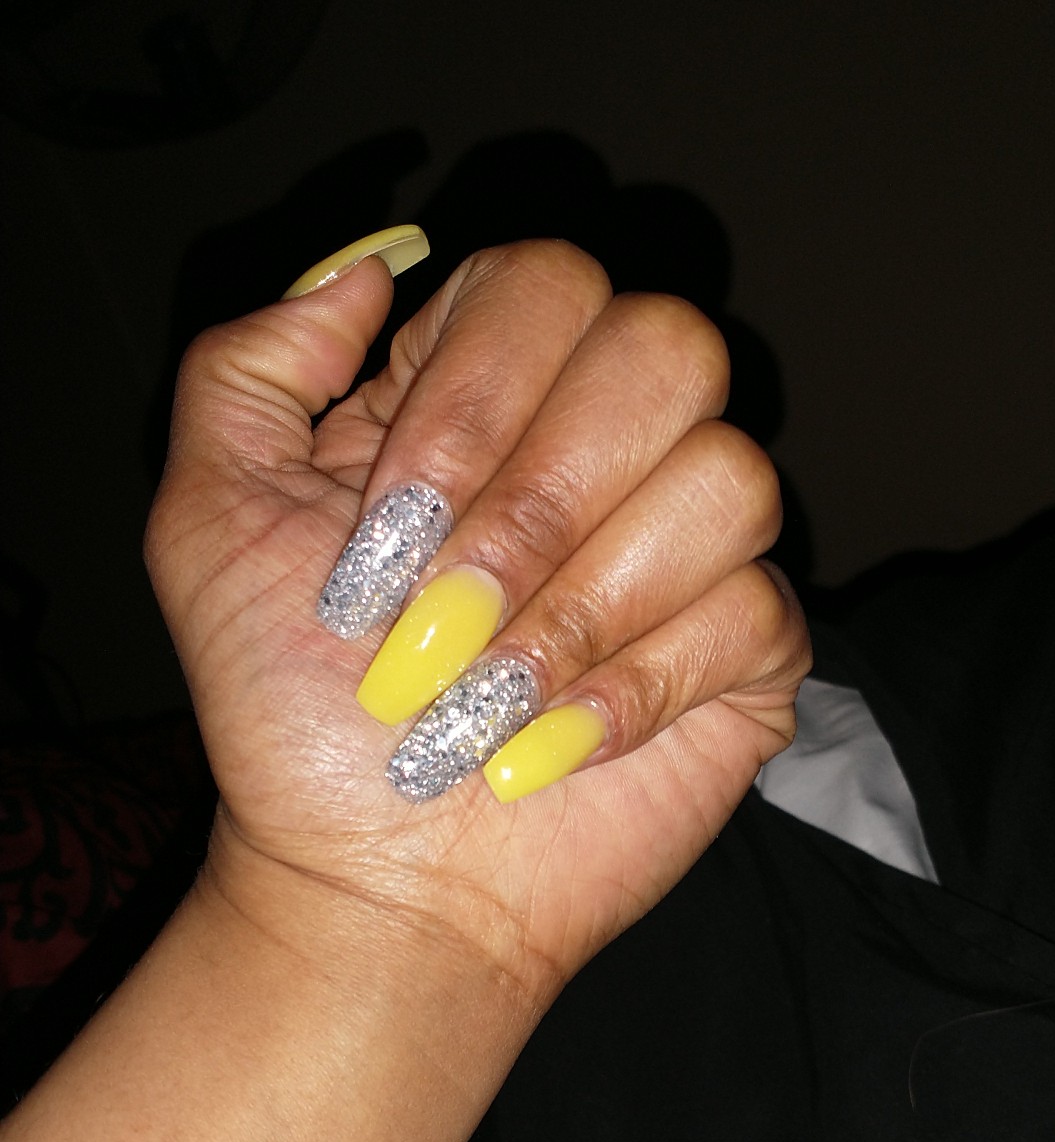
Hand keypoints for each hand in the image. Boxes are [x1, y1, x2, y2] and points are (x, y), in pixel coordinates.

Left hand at [148, 236, 808, 1005]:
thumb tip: (374, 264)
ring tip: (488, 699)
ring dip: (582, 606)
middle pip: (667, 349)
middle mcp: (602, 446)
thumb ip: (253, 365)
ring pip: (729, 479)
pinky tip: (552, 743)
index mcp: (486, 395)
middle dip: (540, 498)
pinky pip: (755, 610)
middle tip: (446, 616)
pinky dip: (640, 685)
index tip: (389, 532)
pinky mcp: (746, 654)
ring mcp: (687, 547)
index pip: (544, 285)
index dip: (473, 399)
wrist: (366, 877)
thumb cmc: (290, 712)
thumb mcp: (212, 518)